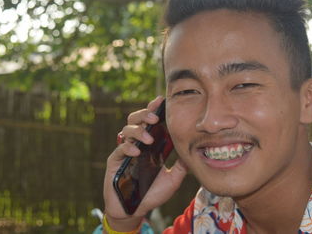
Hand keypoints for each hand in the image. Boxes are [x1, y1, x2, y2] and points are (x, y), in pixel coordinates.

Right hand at [103, 96, 187, 231]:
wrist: (134, 210)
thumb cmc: (152, 194)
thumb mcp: (172, 179)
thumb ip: (181, 166)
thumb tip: (195, 151)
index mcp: (150, 145)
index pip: (151, 122)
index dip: (154, 110)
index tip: (161, 101)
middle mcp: (137, 144)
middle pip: (136, 119)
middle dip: (145, 114)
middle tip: (155, 118)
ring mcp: (125, 151)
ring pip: (126, 129)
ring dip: (138, 131)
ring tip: (149, 139)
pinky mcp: (115, 161)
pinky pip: (120, 148)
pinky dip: (128, 147)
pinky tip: (136, 151)